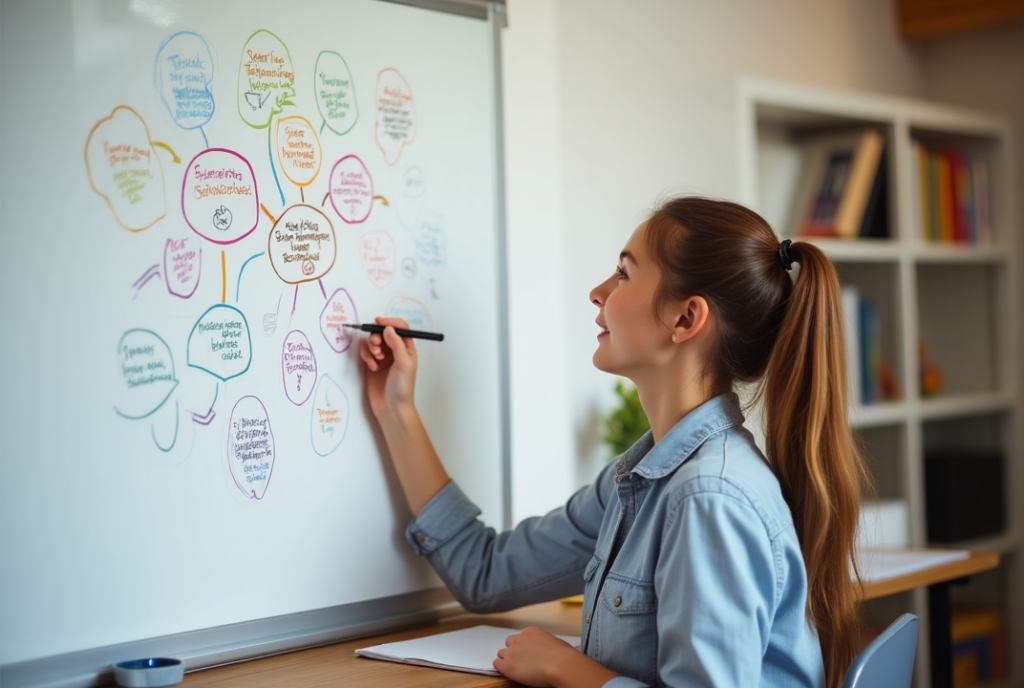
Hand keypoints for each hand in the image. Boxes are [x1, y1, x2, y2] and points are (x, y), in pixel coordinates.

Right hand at [358, 317, 417, 418]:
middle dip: (376, 336)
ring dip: (371, 347)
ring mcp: (383, 357)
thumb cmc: (402, 387)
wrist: (391, 408)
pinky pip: (366, 352)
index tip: (378, 321)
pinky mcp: (372, 364)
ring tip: (375, 359)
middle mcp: (395, 351)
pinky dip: (366, 356)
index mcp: (406, 348)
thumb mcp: (404, 364)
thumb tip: (388, 328)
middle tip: (375, 346)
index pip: (399, 328)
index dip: (390, 322)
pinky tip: (372, 366)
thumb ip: (396, 344)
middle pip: (383, 333)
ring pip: (373, 342)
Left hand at [493, 627, 614, 687]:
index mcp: (530, 632)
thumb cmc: (564, 655)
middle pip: (509, 643)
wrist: (560, 665)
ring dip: (506, 659)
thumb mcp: (555, 643)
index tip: (527, 653)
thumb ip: (545, 644)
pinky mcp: (507, 665)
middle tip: (520, 660)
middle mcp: (519, 639)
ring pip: (501, 653)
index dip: (523, 646)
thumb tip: (548, 650)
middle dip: (513, 651)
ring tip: (515, 667)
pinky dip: (500, 667)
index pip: (520, 637)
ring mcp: (511, 651)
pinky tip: (508, 672)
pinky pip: (497, 664)